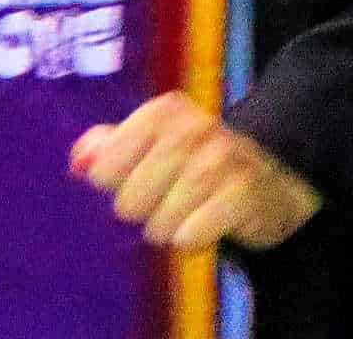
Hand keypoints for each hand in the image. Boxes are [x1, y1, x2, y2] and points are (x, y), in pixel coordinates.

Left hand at [72, 94, 317, 252]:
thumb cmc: (196, 164)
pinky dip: (194, 240)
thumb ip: (107, 148)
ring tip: (193, 210)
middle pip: (128, 204)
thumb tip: (80, 161)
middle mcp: (194, 127)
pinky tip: (211, 224)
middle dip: (146, 211)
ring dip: (171, 229)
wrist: (273, 180)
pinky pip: (189, 238)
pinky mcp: (243, 192)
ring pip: (158, 225)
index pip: (102, 172)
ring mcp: (222, 158)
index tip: (147, 174)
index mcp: (164, 111)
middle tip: (174, 196)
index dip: (119, 184)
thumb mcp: (151, 147)